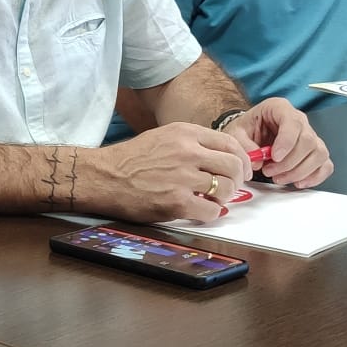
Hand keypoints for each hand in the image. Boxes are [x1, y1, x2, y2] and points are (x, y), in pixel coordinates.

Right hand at [92, 122, 251, 223]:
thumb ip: (192, 144)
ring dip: (224, 198)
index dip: (242, 159)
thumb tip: (221, 158)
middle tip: (231, 188)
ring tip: (212, 199)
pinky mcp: (176, 202)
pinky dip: (211, 213)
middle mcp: (188, 152)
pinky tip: (201, 210)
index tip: (243, 170)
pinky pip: (211, 211)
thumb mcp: (164, 137)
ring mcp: (183, 178)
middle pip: (233, 166)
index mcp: (185, 133)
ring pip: (226, 189)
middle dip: (237, 180)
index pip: (230, 143)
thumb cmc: (131, 159)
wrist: (104, 176)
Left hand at [233, 97, 334, 188]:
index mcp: (279, 108)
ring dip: (300, 171)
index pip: (293, 122)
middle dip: (289, 162)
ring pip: (319, 154)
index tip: (274, 157)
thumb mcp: (235, 133)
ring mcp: (310, 135)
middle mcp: (299, 120)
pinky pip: (325, 165)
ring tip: (279, 178)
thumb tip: (257, 162)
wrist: (249, 134)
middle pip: (308, 141)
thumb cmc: (246, 129)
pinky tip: (298, 182)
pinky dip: (315, 176)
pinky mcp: (314, 152)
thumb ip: (243, 145)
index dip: (287, 142)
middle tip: (269, 171)